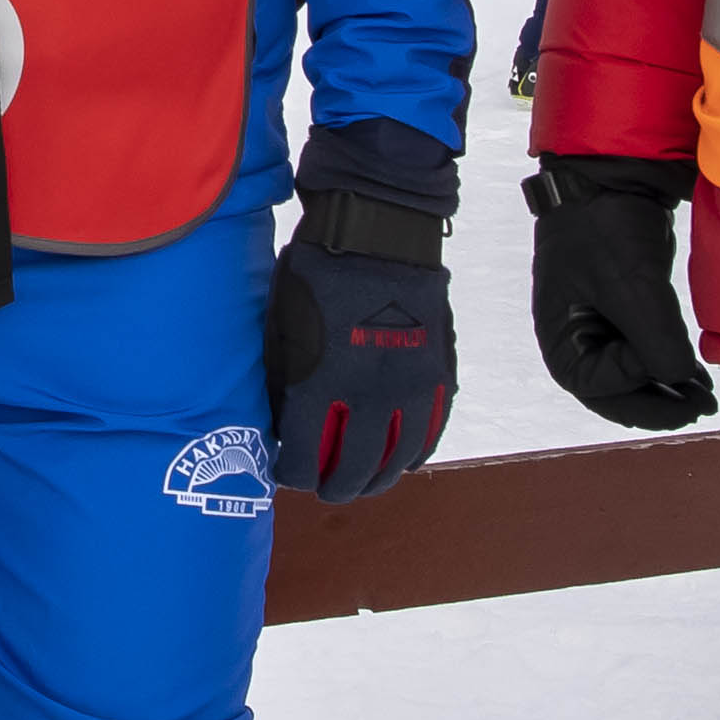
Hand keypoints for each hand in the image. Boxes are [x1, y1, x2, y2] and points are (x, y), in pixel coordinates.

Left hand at [271, 127, 454, 500]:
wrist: (378, 232)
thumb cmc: (317, 273)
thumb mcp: (283, 327)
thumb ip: (284, 381)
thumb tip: (282, 423)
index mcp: (321, 386)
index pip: (305, 461)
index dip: (292, 475)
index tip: (286, 473)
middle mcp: (369, 398)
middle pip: (354, 473)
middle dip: (335, 488)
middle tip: (325, 487)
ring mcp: (409, 389)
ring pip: (396, 462)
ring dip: (377, 479)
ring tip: (363, 482)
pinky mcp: (437, 374)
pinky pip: (429, 433)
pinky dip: (413, 454)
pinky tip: (400, 459)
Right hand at [525, 157, 710, 431]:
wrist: (612, 175)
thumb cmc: (605, 227)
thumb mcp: (633, 286)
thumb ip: (657, 341)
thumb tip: (683, 382)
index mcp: (561, 340)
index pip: (600, 387)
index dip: (639, 381)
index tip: (673, 365)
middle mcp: (576, 343)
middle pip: (617, 395)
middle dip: (661, 404)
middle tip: (703, 409)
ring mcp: (601, 330)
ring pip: (635, 380)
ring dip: (669, 391)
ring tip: (706, 398)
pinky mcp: (625, 315)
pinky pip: (646, 355)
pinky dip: (670, 368)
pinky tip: (697, 376)